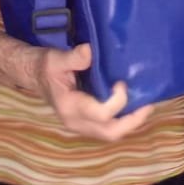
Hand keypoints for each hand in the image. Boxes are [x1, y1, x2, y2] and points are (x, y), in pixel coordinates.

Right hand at [36, 42, 153, 140]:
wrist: (34, 76)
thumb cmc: (45, 66)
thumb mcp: (55, 58)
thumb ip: (72, 58)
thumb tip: (88, 51)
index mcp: (70, 107)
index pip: (101, 114)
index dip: (117, 100)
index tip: (121, 82)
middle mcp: (76, 122)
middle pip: (110, 132)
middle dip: (132, 121)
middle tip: (148, 103)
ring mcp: (80, 125)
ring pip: (110, 133)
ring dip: (130, 122)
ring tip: (145, 105)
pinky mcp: (85, 121)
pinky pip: (107, 127)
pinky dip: (122, 119)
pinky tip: (132, 105)